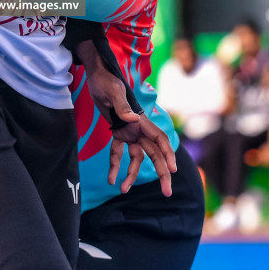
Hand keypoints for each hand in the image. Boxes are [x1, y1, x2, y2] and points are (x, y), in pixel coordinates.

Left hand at [76, 41, 175, 194]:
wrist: (96, 76)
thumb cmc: (107, 81)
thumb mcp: (113, 92)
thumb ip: (122, 107)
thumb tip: (132, 119)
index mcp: (141, 120)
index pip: (160, 140)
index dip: (168, 155)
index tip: (172, 170)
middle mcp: (138, 129)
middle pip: (154, 154)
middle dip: (162, 173)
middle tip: (167, 192)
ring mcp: (129, 132)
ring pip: (137, 158)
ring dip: (131, 174)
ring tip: (123, 190)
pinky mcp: (118, 133)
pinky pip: (118, 153)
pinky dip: (114, 166)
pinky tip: (110, 179)